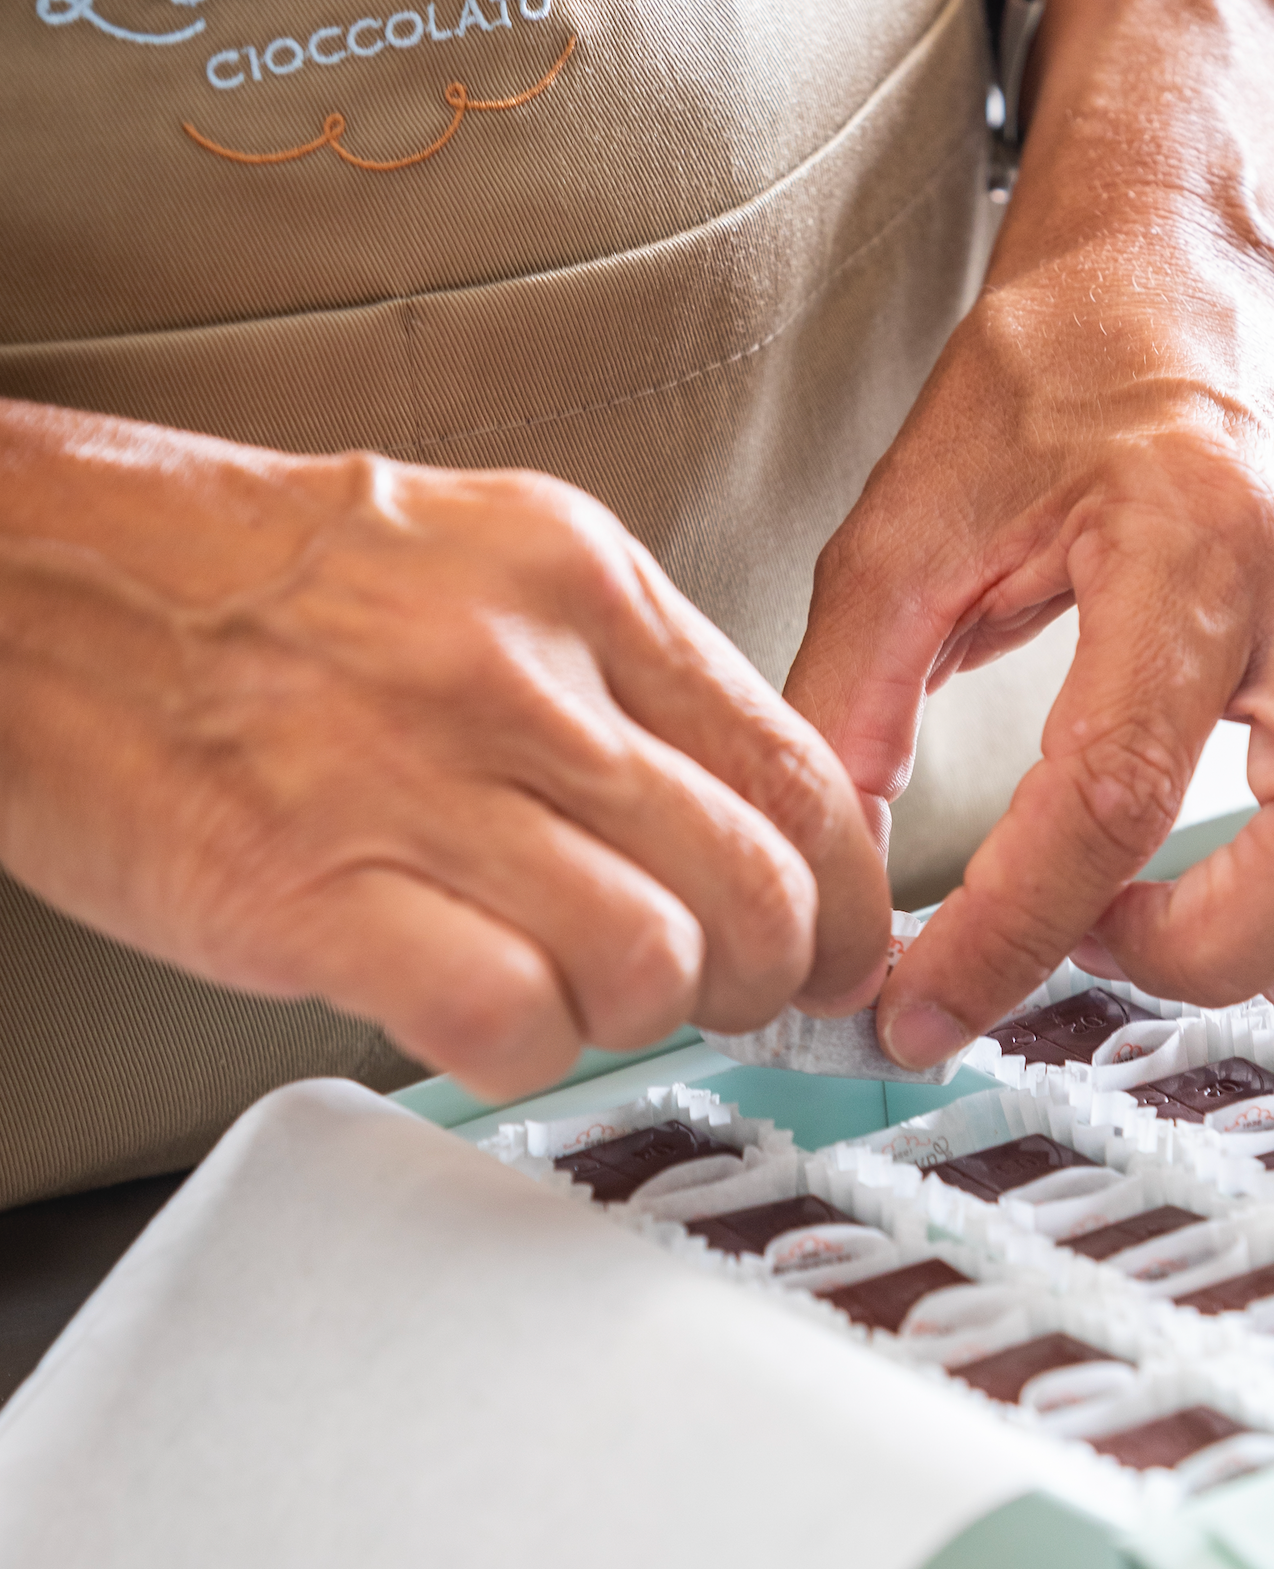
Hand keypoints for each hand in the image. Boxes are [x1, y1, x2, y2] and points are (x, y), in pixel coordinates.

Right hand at [0, 403, 888, 1098]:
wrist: (46, 582)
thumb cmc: (265, 585)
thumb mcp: (490, 564)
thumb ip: (627, 676)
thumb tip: (745, 811)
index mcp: (583, 582)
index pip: (797, 766)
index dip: (852, 891)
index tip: (845, 946)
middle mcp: (521, 670)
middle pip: (753, 881)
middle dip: (772, 977)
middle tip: (737, 996)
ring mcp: (419, 776)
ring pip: (650, 962)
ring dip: (643, 1016)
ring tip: (586, 993)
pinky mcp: (316, 888)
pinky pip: (511, 1021)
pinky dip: (529, 1051)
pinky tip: (493, 1018)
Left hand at [785, 0, 1273, 1065]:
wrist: (1180, 274)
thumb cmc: (1053, 378)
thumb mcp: (907, 526)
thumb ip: (849, 699)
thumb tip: (827, 871)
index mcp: (1180, 529)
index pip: (1110, 789)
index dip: (1007, 934)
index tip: (929, 1006)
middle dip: (1209, 952)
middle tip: (1106, 950)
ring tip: (1267, 956)